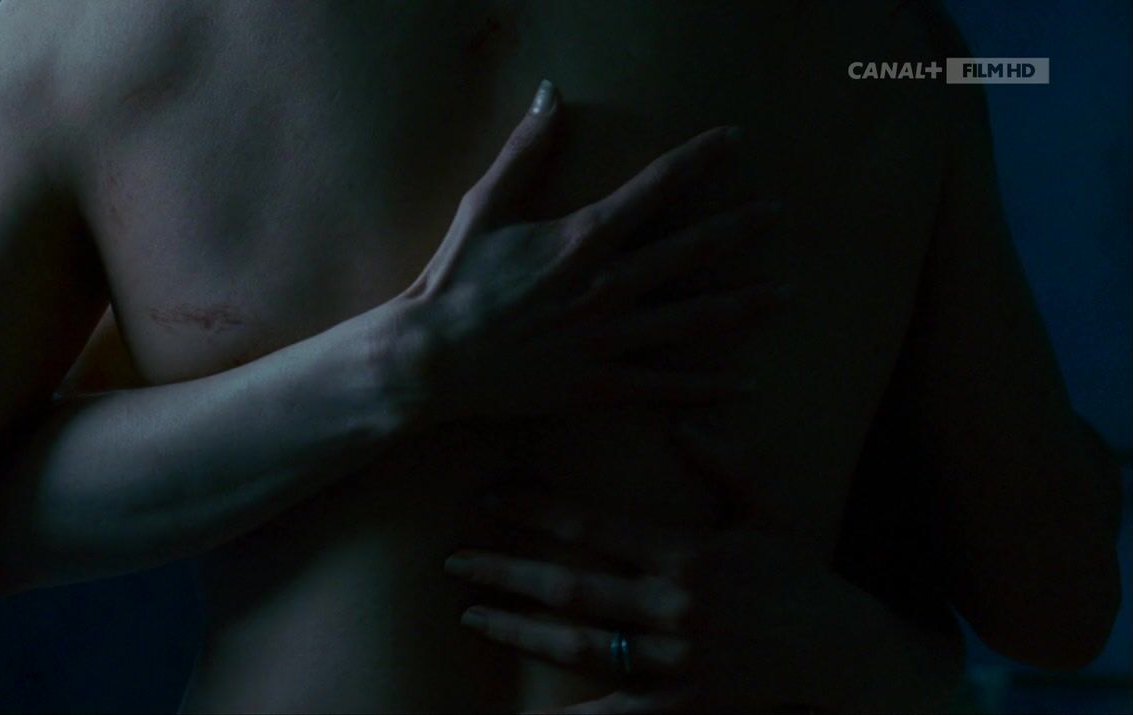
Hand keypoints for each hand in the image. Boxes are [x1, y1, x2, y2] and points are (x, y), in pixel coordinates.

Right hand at [402, 80, 787, 421]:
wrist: (434, 358)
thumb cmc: (454, 280)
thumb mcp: (484, 206)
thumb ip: (524, 151)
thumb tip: (550, 94)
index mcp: (584, 237)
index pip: (657, 186)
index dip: (701, 158)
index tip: (735, 140)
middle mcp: (609, 284)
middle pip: (692, 250)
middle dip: (742, 228)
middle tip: (780, 215)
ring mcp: (609, 338)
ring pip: (694, 320)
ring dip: (745, 305)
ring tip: (786, 295)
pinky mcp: (600, 384)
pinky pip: (664, 386)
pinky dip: (706, 388)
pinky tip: (743, 388)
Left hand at [445, 489, 951, 713]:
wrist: (845, 651)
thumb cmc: (801, 575)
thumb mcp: (772, 511)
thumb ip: (728, 465)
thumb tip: (681, 425)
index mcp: (688, 552)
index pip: (594, 526)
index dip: (537, 511)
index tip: (490, 499)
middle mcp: (675, 605)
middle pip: (572, 588)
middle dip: (506, 572)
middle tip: (454, 562)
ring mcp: (679, 660)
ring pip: (581, 646)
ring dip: (521, 629)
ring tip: (473, 614)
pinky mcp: (687, 705)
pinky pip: (620, 712)